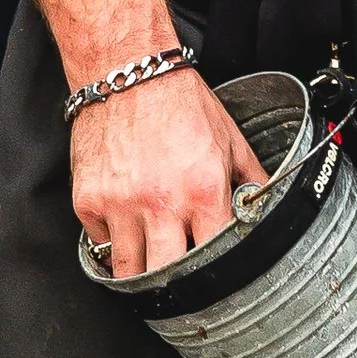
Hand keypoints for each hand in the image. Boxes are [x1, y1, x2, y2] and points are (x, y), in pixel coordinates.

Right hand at [71, 65, 268, 279]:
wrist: (126, 71)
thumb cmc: (178, 99)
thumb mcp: (228, 135)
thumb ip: (250, 174)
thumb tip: (268, 199)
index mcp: (203, 188)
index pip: (214, 255)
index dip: (217, 270)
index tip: (216, 277)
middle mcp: (161, 202)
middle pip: (168, 278)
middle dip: (177, 286)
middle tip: (181, 284)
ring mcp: (120, 205)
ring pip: (129, 273)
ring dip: (142, 273)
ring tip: (152, 262)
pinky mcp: (88, 202)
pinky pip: (100, 246)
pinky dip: (113, 244)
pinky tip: (126, 228)